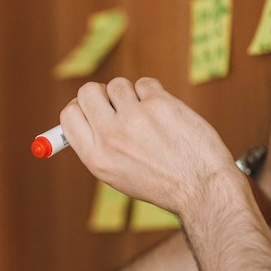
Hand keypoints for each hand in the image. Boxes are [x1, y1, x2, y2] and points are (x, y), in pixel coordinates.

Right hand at [60, 77, 238, 217]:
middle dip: (102, 94)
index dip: (80, 107)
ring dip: (131, 95)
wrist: (201, 187)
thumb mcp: (117, 175)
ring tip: (148, 118)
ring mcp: (134, 118)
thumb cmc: (161, 182)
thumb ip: (97, 144)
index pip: (69, 115)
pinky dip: (153, 94)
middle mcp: (110, 136)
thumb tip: (81, 113)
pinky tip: (165, 115)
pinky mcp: (159, 104)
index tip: (93, 108)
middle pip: (88, 91)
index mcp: (95, 157)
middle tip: (118, 105)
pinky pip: (145, 83)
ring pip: (118, 85)